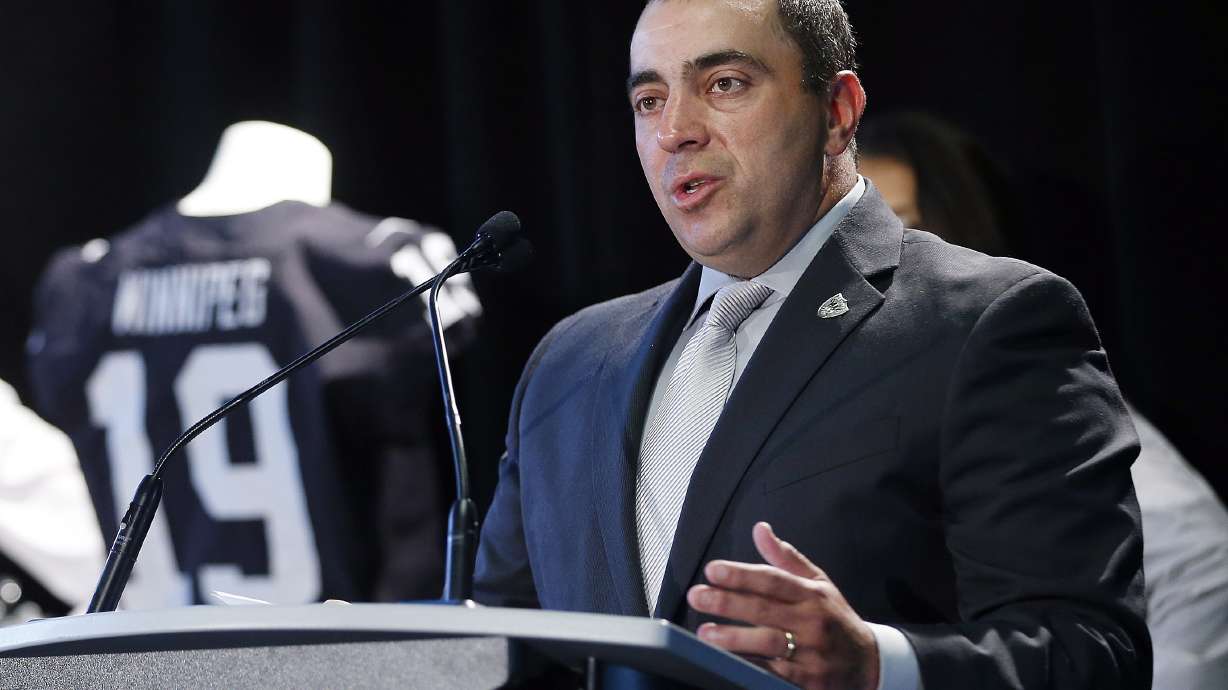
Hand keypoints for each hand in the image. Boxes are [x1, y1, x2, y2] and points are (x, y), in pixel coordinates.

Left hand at [687, 522, 879, 689]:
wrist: (869, 664)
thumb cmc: (835, 620)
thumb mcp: (818, 584)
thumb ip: (786, 558)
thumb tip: (760, 529)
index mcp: (812, 595)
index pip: (773, 580)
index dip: (742, 574)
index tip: (713, 570)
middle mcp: (812, 622)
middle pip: (765, 609)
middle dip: (727, 602)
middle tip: (698, 596)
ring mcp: (812, 654)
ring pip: (769, 643)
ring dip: (734, 638)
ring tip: (706, 633)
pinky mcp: (810, 681)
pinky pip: (775, 674)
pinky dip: (752, 666)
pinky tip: (728, 661)